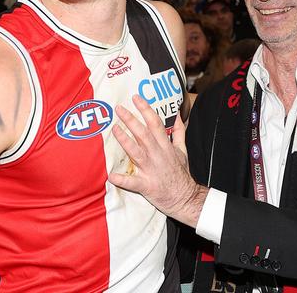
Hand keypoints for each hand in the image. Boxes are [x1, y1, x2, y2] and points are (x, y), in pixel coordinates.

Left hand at [108, 94, 207, 227]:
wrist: (185, 197)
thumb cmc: (181, 174)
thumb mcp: (183, 150)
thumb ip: (179, 132)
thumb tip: (177, 115)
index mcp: (166, 146)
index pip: (155, 123)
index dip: (145, 109)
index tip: (136, 98)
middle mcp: (157, 155)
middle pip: (143, 134)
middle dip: (131, 120)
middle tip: (119, 108)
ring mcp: (151, 170)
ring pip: (136, 152)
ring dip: (124, 140)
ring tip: (114, 129)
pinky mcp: (146, 185)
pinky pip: (132, 182)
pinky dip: (122, 179)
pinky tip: (111, 175)